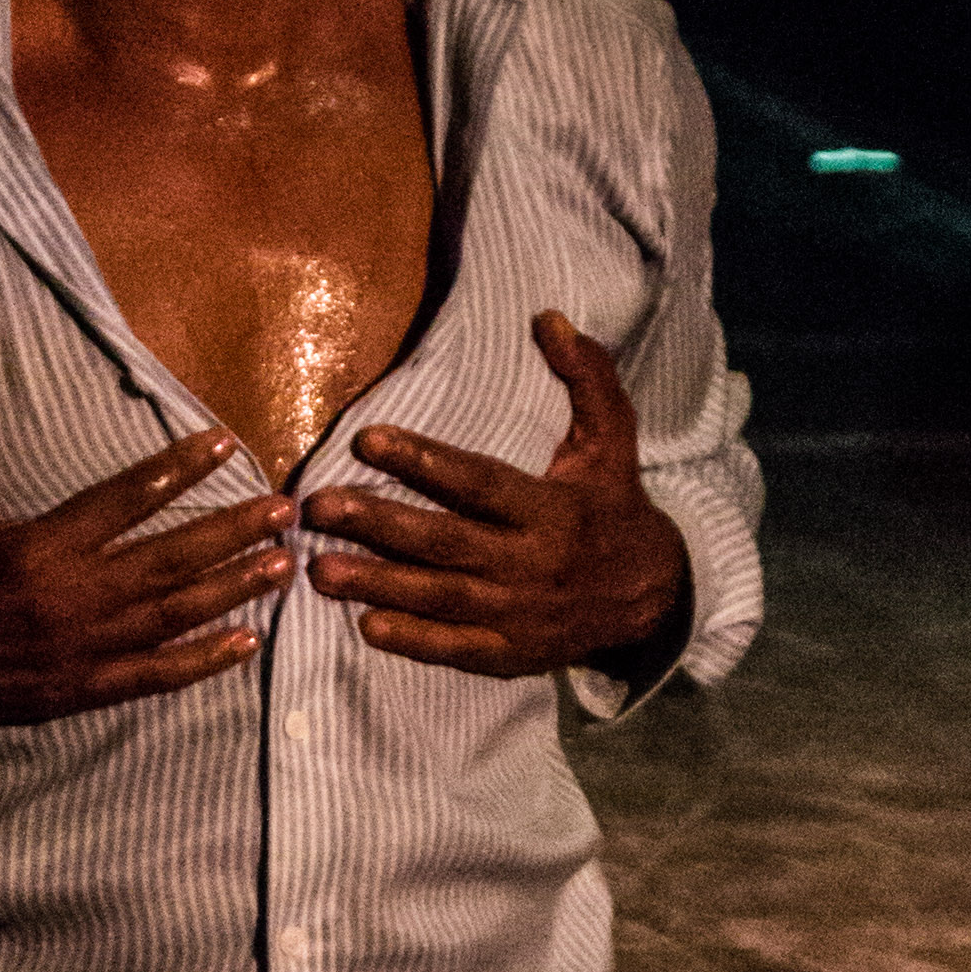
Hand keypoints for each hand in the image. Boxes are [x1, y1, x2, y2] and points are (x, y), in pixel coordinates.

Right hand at [0, 325, 289, 745]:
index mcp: (32, 548)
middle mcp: (64, 602)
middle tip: (287, 511)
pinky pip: (150, 678)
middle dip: (233, 535)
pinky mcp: (71, 692)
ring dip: (233, 593)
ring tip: (283, 567)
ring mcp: (73, 653)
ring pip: (172, 620)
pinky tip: (247, 644)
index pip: (125, 500)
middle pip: (170, 563)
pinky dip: (201, 662)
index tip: (226, 444)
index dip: (180, 469)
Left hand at [299, 312, 690, 681]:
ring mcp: (522, 614)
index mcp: (552, 510)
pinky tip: (367, 627)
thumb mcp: (614, 440)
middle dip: (378, 523)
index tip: (367, 440)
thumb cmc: (616, 507)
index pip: (479, 483)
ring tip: (320, 569)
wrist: (653, 597)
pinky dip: (415, 641)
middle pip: (446, 541)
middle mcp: (533, 563)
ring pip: (441, 597)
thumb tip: (547, 319)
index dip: (424, 462)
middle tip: (317, 507)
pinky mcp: (514, 653)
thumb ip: (587, 377)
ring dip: (378, 584)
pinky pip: (459, 648)